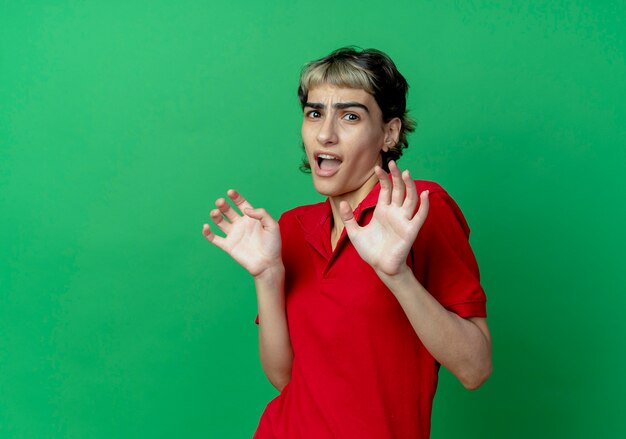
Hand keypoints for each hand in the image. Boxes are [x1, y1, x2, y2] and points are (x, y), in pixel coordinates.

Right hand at [202, 190, 281, 277]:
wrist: (268, 264)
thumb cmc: (273, 245)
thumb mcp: (272, 225)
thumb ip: (262, 214)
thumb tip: (246, 210)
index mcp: (251, 218)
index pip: (241, 203)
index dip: (235, 197)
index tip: (230, 192)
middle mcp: (240, 224)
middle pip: (228, 210)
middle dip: (223, 205)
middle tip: (221, 202)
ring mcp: (233, 234)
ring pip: (220, 222)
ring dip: (215, 215)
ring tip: (215, 212)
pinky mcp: (228, 246)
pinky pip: (214, 238)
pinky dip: (207, 233)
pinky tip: (206, 226)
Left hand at [339, 161, 428, 276]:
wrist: (380, 267)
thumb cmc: (370, 251)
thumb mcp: (355, 233)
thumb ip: (349, 218)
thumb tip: (342, 203)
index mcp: (383, 211)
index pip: (386, 190)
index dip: (383, 178)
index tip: (377, 167)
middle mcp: (395, 213)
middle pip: (399, 190)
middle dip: (396, 176)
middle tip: (393, 163)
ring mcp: (404, 220)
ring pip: (410, 198)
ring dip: (410, 186)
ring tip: (406, 173)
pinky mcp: (411, 230)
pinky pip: (420, 215)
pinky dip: (424, 205)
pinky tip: (425, 194)